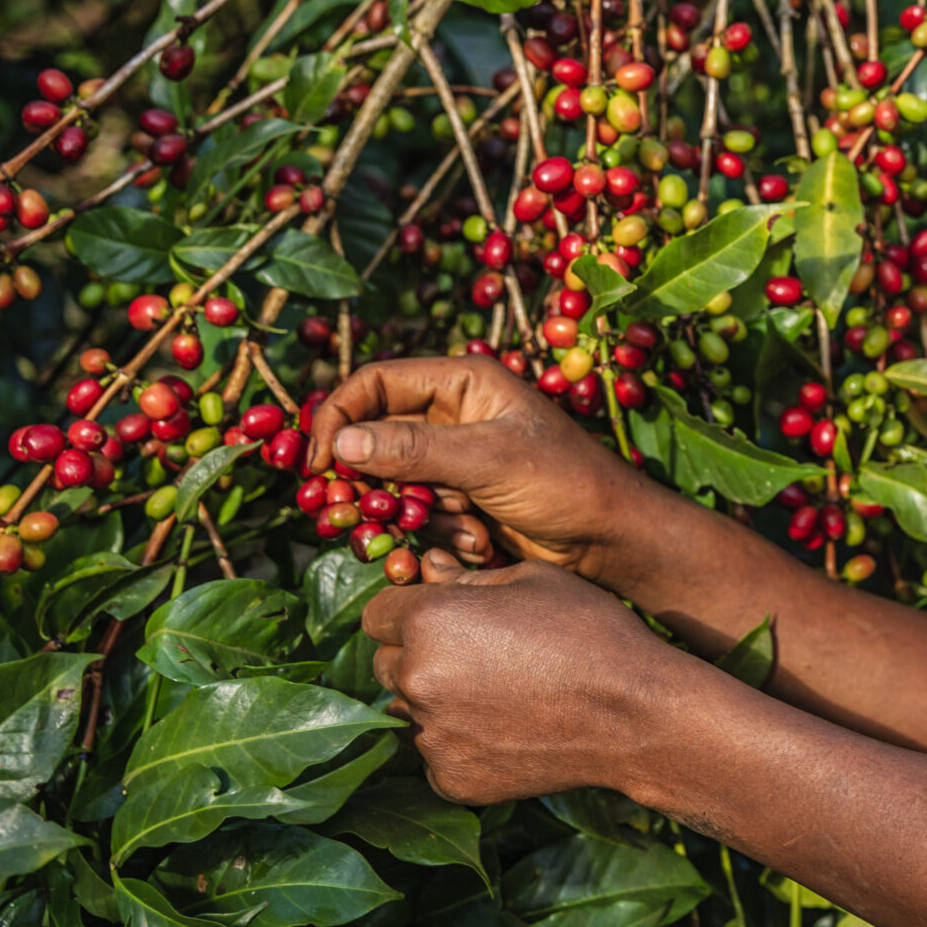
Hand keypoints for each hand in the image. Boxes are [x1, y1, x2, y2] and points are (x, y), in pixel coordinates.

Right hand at [311, 357, 670, 581]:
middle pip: (373, 437)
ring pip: (391, 484)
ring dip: (415, 514)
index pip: (375, 384)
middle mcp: (452, 414)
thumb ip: (415, 451)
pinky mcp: (458, 499)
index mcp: (462, 383)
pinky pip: (417, 514)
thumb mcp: (490, 460)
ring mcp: (454, 459)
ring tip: (465, 527)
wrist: (609, 537)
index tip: (317, 464)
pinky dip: (436, 533)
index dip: (338, 417)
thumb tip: (342, 444)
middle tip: (362, 512)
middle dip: (371, 480)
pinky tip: (477, 544)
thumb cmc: (564, 482)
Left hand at [365, 551, 679, 804]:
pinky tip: (507, 728)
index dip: (407, 611)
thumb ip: (468, 577)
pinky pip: (436, 753)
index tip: (440, 616)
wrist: (633, 714)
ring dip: (436, 700)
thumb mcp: (533, 580)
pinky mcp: (450, 778)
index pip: (378, 613)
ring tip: (498, 693)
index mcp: (429, 620)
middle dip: (417, 655)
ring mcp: (431, 735)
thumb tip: (428, 571)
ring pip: (410, 710)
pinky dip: (460, 742)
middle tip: (475, 655)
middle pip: (384, 663)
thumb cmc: (589, 632)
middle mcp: (416, 679)